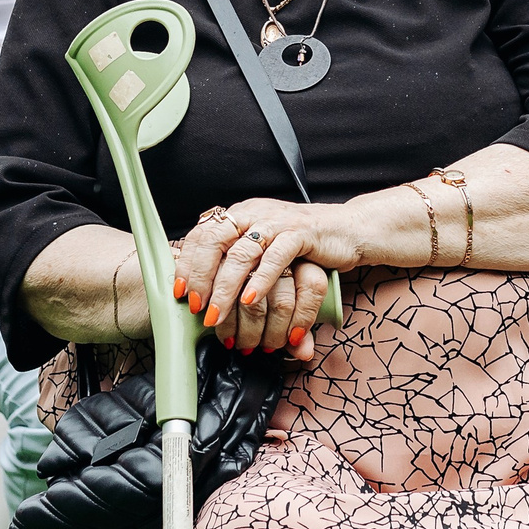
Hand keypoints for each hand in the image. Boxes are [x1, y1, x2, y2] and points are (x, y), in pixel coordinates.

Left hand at [171, 199, 357, 360]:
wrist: (348, 230)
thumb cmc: (303, 246)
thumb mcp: (265, 250)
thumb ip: (240, 265)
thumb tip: (208, 296)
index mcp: (242, 214)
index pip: (203, 234)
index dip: (187, 263)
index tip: (180, 292)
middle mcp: (255, 213)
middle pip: (216, 241)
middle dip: (201, 278)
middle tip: (197, 307)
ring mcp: (278, 221)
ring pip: (243, 253)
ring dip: (226, 288)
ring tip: (218, 315)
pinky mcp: (302, 233)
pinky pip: (276, 257)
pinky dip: (260, 281)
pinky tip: (250, 301)